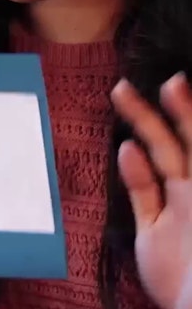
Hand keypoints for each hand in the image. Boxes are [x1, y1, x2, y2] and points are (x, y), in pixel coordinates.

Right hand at [111, 73, 191, 308]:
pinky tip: (126, 149)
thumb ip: (176, 168)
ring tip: (123, 93)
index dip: (189, 109)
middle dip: (169, 108)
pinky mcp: (153, 230)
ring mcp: (176, 207)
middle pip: (180, 139)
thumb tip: (141, 145)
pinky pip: (142, 193)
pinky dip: (133, 171)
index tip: (178, 80)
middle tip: (155, 78)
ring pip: (158, 156)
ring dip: (143, 125)